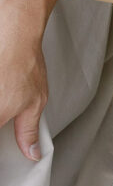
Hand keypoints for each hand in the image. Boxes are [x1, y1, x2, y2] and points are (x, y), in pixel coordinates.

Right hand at [0, 0, 53, 159]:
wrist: (14, 33)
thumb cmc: (24, 64)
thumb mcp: (35, 103)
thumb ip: (28, 131)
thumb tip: (31, 153)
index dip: (3, 145)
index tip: (6, 143)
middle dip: (3, 118)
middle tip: (8, 111)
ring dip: (2, 105)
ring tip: (7, 96)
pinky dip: (0, 97)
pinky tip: (4, 93)